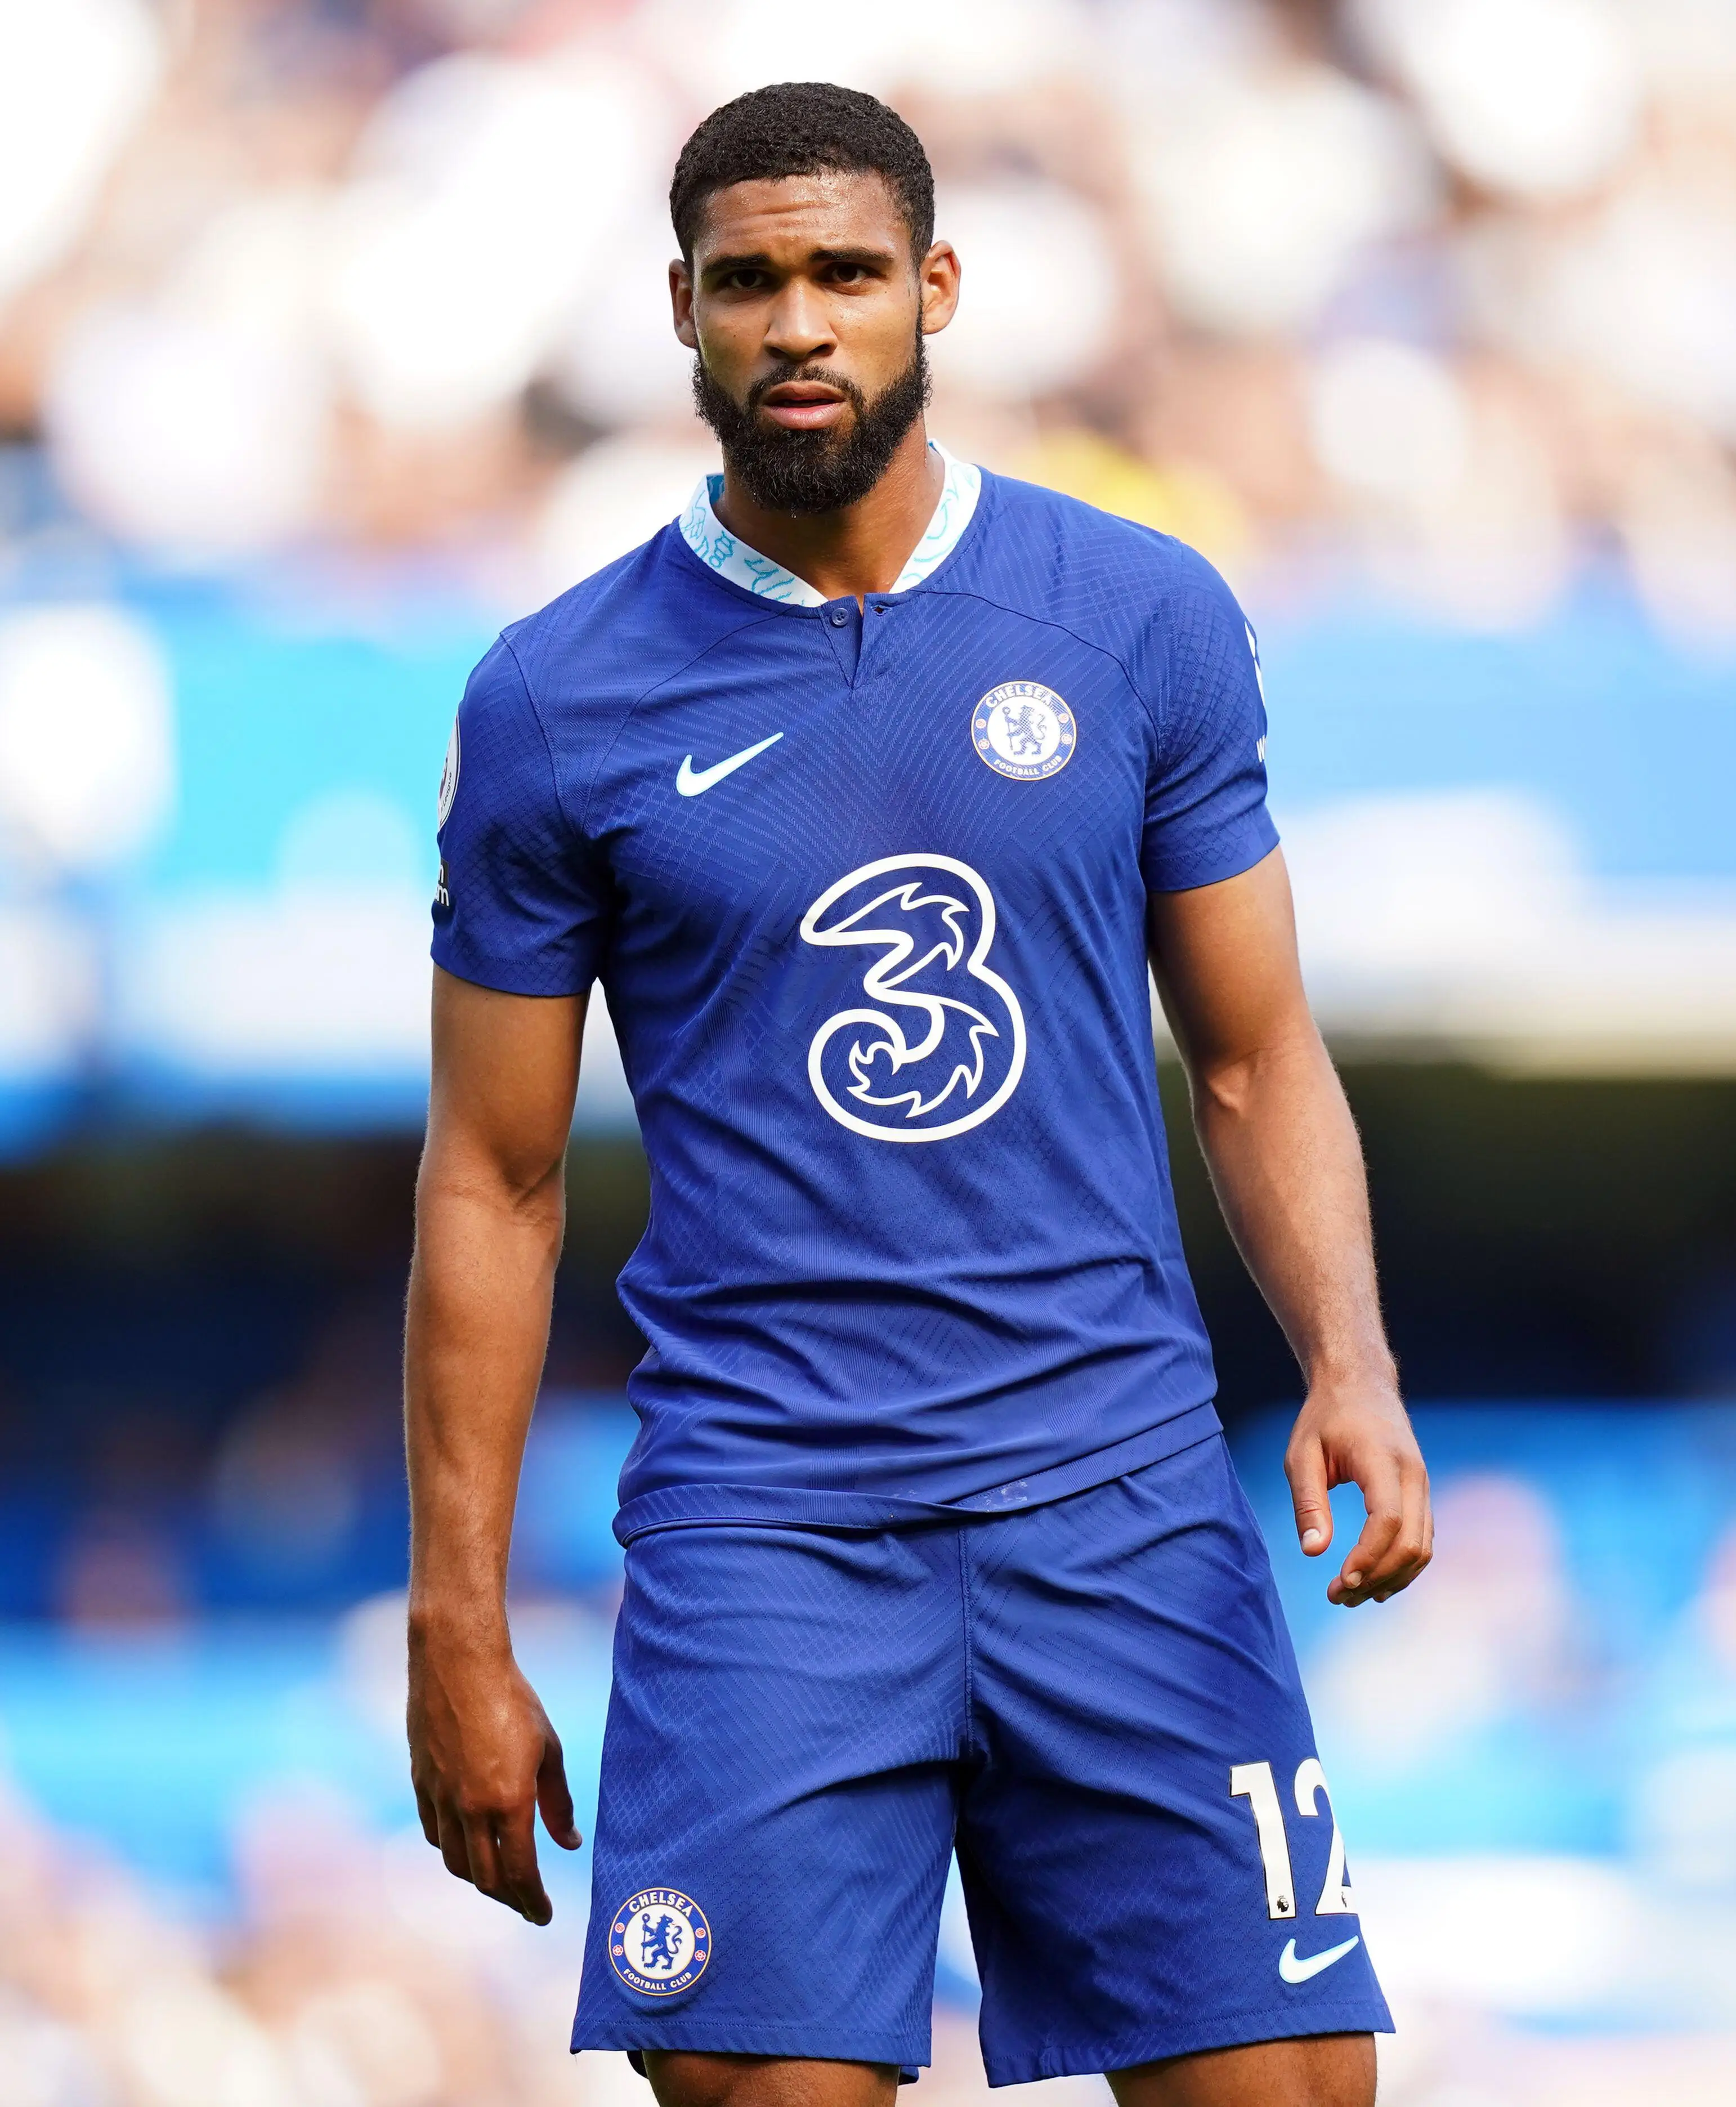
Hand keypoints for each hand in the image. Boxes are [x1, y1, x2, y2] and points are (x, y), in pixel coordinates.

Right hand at [407, 1620, 580, 1922]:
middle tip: (526, 1905)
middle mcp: (469, 1809)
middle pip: (485, 1879)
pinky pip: (434, 1833)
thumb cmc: (513, 1700)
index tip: (544, 1915)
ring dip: (479, 1878)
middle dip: (509, 1898)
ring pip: (456, 1861)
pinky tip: (468, 1846)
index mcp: (508, 1802)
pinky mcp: (420, 1784)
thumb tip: (570, 1842)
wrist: (458, 1663)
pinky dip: (454, 1849)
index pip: (519, 1872)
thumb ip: (558, 1802)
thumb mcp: (547, 1750)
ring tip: (500, 1881)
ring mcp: (440, 1799)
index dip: (532, 1900)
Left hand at [1284, 1376, 1431, 1606]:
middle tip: (1337, 1597)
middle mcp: (1414, 1475)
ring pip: (1422, 1548)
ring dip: (1391, 1579)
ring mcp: (1423, 1485)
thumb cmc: (1326, 1418)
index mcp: (1382, 1460)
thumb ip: (1308, 1502)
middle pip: (1411, 1543)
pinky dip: (1401, 1566)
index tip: (1338, 1581)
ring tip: (1349, 1595)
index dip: (1367, 1558)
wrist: (1361, 1384)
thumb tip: (1314, 1553)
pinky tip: (1372, 1581)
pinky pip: (1422, 1539)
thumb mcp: (1301, 1454)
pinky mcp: (1421, 1494)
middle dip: (1377, 1578)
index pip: (1387, 1520)